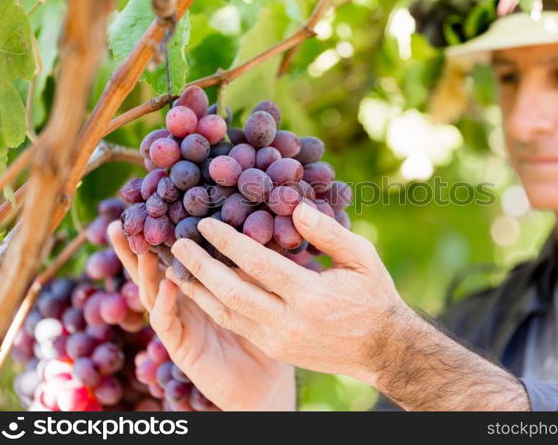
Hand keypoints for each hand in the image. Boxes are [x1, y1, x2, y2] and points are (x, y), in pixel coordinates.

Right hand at [107, 221, 295, 410]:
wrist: (266, 383)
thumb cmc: (268, 332)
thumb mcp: (263, 290)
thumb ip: (254, 263)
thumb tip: (267, 223)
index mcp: (200, 286)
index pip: (176, 255)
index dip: (164, 233)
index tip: (155, 204)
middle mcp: (184, 302)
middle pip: (152, 270)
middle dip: (135, 247)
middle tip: (121, 219)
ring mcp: (179, 324)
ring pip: (153, 292)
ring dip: (145, 269)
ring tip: (140, 244)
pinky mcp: (180, 346)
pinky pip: (166, 322)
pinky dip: (165, 302)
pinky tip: (166, 283)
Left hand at [167, 201, 412, 385]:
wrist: (382, 350)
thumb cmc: (374, 296)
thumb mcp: (362, 258)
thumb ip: (329, 233)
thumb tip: (295, 207)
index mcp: (311, 296)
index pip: (259, 264)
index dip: (228, 242)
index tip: (206, 222)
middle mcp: (289, 321)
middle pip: (232, 291)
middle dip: (200, 265)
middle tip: (177, 243)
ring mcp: (278, 339)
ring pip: (226, 313)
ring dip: (197, 288)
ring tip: (175, 265)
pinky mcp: (275, 348)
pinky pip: (236, 324)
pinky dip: (212, 304)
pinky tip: (198, 288)